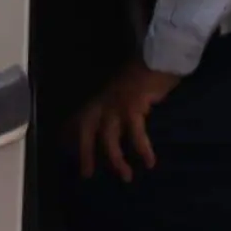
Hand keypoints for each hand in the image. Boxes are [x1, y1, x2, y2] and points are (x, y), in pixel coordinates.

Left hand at [76, 61, 181, 181]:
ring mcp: (117, 104)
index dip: (71, 135)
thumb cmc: (148, 70)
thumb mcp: (127, 86)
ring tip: (126, 176)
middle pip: (86, 130)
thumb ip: (119, 101)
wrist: (162, 54)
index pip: (80, 117)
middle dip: (84, 152)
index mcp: (102, 96)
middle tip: (87, 175)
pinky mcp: (133, 107)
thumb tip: (120, 122)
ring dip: (116, 159)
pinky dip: (142, 149)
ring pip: (109, 138)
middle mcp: (104, 100)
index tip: (67, 151)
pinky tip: (149, 161)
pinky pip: (135, 134)